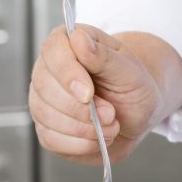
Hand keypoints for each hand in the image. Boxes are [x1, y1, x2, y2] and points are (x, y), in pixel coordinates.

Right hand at [29, 24, 181, 163]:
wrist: (138, 115)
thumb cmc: (133, 86)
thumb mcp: (129, 70)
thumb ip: (103, 56)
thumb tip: (78, 38)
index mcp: (69, 44)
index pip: (52, 50)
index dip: (67, 74)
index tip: (88, 94)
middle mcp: (49, 70)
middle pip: (44, 87)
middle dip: (81, 108)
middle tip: (111, 114)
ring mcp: (43, 100)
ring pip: (45, 115)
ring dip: (83, 128)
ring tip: (112, 126)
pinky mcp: (46, 128)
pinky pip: (50, 139)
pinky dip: (79, 144)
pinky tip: (99, 139)